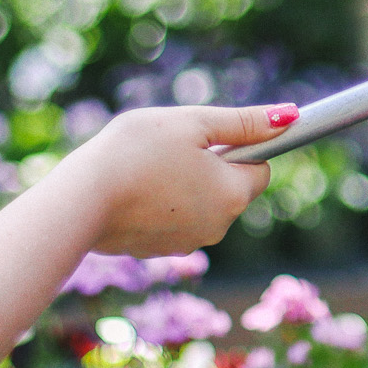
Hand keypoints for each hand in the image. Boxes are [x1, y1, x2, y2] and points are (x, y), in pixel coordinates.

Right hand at [58, 105, 289, 257]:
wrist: (77, 202)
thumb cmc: (135, 153)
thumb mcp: (193, 123)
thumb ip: (243, 122)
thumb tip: (290, 116)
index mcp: (233, 194)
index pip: (260, 168)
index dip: (239, 148)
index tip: (209, 138)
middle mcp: (218, 227)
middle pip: (229, 188)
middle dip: (209, 167)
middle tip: (171, 150)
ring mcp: (187, 243)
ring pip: (199, 204)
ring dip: (183, 185)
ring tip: (147, 169)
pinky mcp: (157, 250)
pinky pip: (172, 220)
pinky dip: (160, 205)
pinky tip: (133, 191)